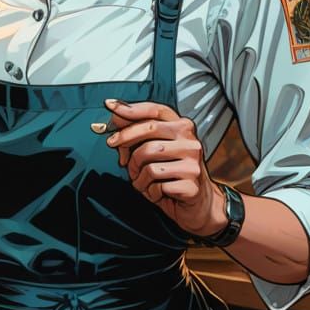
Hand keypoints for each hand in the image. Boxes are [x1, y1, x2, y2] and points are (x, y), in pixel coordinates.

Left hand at [103, 99, 226, 237]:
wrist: (199, 204)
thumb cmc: (173, 174)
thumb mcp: (155, 150)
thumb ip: (138, 134)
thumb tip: (115, 117)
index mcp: (182, 127)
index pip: (154, 110)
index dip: (131, 107)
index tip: (110, 105)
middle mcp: (190, 140)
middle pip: (149, 129)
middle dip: (125, 140)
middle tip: (118, 153)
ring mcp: (192, 161)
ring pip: (148, 160)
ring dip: (137, 175)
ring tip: (141, 181)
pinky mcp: (191, 182)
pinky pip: (156, 184)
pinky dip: (149, 191)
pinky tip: (156, 192)